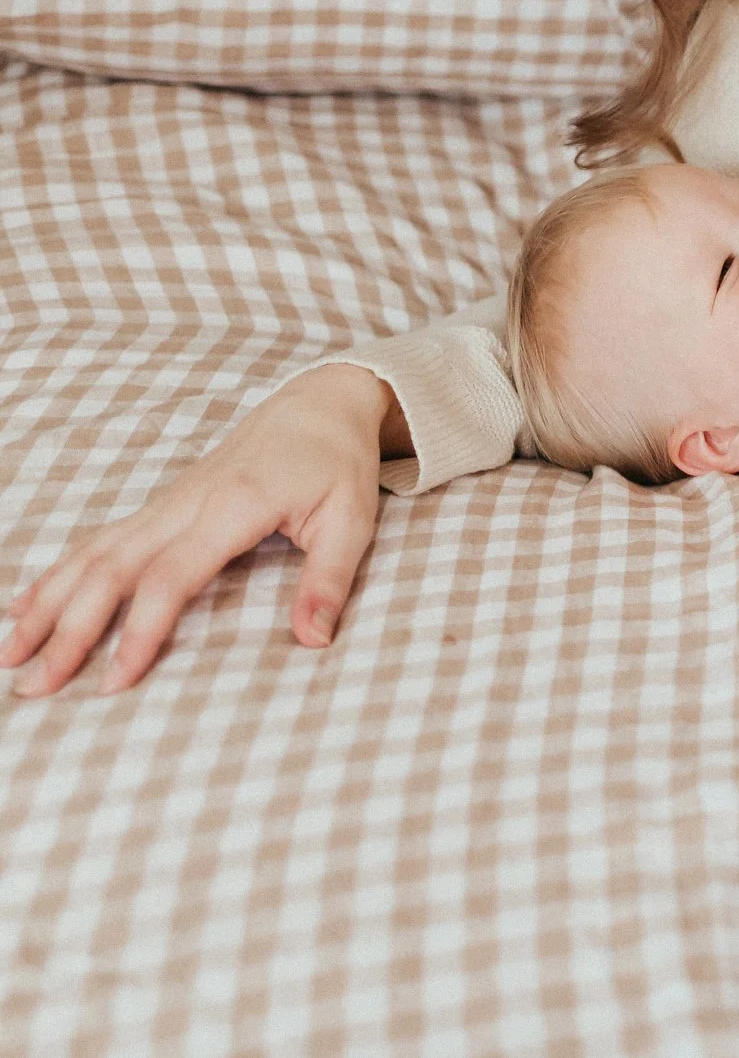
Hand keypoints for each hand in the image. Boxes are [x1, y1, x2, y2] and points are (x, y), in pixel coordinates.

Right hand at [3, 362, 397, 695]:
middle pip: (110, 569)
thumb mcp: (352, 519)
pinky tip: (25, 605)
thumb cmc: (336, 463)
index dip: (138, 631)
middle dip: (68, 630)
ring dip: (48, 605)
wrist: (318, 403)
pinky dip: (58, 574)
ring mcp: (167, 501)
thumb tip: (314, 640)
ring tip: (11, 655)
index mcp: (232, 507)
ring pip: (92, 553)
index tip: (114, 682)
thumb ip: (329, 580)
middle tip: (35, 687)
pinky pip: (98, 540)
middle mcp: (185, 503)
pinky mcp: (162, 504)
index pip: (170, 577)